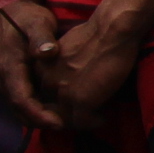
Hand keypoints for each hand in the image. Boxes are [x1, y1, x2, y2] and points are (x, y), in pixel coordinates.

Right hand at [0, 0, 60, 130]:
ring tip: (67, 122)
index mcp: (10, 67)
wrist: (11, 9)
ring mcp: (8, 78)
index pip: (21, 100)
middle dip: (42, 121)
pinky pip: (24, 99)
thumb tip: (46, 52)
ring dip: (40, 117)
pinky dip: (38, 108)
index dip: (39, 114)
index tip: (59, 123)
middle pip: (20, 109)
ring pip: (21, 106)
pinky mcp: (15, 77)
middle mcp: (5, 77)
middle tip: (69, 127)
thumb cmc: (27, 17)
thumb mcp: (37, 24)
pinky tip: (58, 110)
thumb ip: (41, 39)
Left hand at [40, 6, 145, 126]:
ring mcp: (63, 93)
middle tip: (85, 115)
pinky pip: (83, 123)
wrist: (111, 29)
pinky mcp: (80, 100)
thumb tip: (74, 72)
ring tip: (95, 117)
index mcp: (41, 68)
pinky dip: (94, 122)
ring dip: (81, 122)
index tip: (76, 101)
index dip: (59, 101)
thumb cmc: (96, 31)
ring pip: (65, 120)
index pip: (44, 93)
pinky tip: (104, 117)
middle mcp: (47, 82)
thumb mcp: (68, 47)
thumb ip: (64, 63)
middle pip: (51, 109)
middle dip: (66, 115)